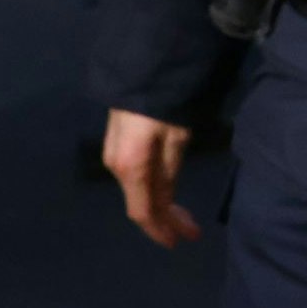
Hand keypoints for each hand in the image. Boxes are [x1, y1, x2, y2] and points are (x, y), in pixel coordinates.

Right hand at [101, 108, 200, 247]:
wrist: (143, 66)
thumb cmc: (165, 100)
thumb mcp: (176, 136)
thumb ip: (170, 170)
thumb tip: (167, 199)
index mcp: (131, 167)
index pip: (144, 211)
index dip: (161, 229)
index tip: (181, 241)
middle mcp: (116, 166)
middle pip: (141, 203)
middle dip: (166, 220)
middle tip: (191, 230)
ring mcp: (115, 156)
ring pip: (139, 191)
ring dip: (161, 206)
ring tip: (184, 217)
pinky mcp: (119, 145)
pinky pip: (137, 178)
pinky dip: (154, 190)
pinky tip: (168, 194)